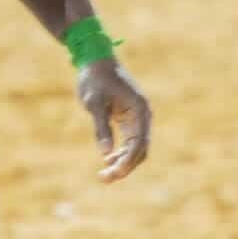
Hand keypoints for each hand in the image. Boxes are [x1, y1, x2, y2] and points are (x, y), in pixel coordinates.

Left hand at [77, 58, 150, 182]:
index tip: (114, 172)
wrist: (95, 60)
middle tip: (104, 178)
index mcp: (139, 109)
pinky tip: (107, 160)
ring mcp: (137, 117)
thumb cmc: (94, 79)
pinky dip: (121, 153)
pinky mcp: (129, 118)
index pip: (139, 142)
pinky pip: (129, 141)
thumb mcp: (94, 102)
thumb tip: (105, 153)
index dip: (128, 161)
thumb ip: (101, 126)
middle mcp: (143, 115)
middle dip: (125, 166)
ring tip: (104, 175)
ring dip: (123, 162)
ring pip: (135, 148)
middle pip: (140, 149)